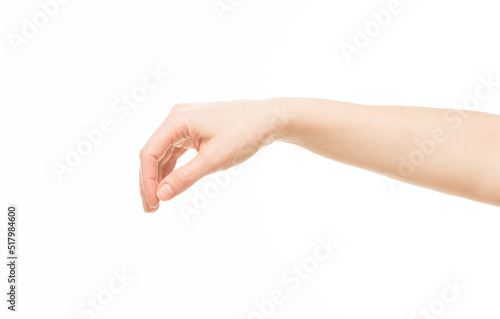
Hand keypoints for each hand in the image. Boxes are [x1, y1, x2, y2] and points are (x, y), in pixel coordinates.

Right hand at [139, 99, 289, 212]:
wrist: (268, 119)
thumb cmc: (244, 134)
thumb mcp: (214, 159)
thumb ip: (185, 177)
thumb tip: (161, 195)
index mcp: (177, 120)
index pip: (150, 152)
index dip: (147, 180)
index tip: (153, 203)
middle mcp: (177, 118)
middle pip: (153, 153)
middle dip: (150, 181)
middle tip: (151, 209)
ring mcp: (184, 123)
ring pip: (163, 154)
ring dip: (159, 177)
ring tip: (158, 202)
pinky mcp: (193, 130)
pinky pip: (175, 151)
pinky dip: (172, 169)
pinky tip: (170, 186)